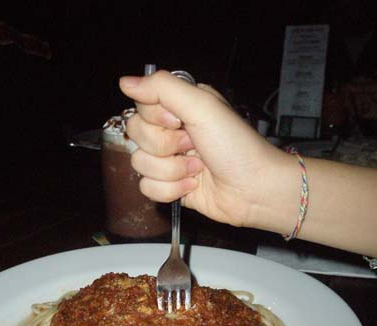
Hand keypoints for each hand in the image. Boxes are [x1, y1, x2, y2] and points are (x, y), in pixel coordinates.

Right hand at [119, 70, 290, 227]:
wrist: (253, 190)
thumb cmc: (236, 147)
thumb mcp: (203, 106)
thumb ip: (162, 88)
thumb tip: (125, 82)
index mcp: (180, 107)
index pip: (140, 107)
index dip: (155, 118)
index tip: (178, 122)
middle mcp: (172, 132)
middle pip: (136, 136)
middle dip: (165, 147)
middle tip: (193, 146)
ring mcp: (170, 161)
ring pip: (140, 164)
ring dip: (171, 170)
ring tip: (198, 169)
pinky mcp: (170, 187)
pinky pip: (147, 188)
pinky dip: (171, 190)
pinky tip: (193, 185)